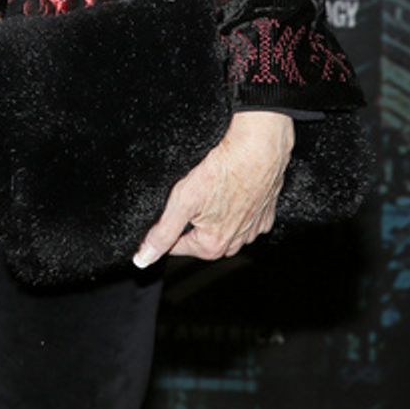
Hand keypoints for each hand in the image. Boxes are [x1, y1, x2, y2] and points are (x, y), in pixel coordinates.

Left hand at [133, 111, 294, 265]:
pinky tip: (232, 189)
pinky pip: (244, 216)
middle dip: (192, 219)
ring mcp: (252, 229)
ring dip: (215, 213)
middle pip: (200, 237)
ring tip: (214, 188)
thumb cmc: (224, 171)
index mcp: (212, 246)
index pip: (176, 245)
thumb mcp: (182, 201)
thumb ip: (162, 232)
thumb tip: (144, 258)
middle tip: (195, 193)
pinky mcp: (265, 215)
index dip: (167, 227)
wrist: (258, 150)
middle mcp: (235, 243)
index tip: (170, 208)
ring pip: (223, 227)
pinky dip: (236, 205)